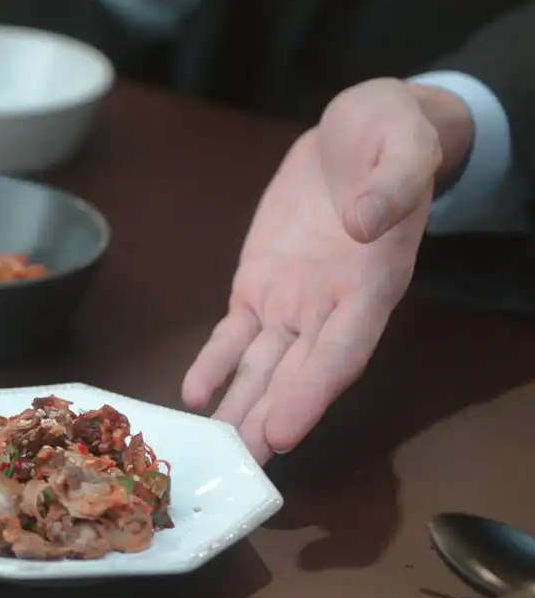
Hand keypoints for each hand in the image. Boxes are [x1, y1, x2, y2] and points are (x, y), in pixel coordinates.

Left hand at [181, 78, 467, 463]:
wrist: (354, 133)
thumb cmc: (391, 136)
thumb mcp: (404, 143)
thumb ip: (395, 182)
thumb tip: (366, 220)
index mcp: (372, 283)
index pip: (342, 352)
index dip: (312, 393)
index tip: (284, 430)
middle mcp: (330, 306)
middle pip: (296, 375)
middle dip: (269, 419)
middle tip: (240, 464)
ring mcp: (290, 300)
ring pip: (261, 365)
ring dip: (239, 407)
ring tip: (213, 448)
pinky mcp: (257, 285)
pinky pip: (233, 333)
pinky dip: (214, 363)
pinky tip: (194, 395)